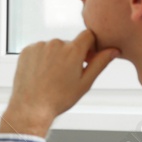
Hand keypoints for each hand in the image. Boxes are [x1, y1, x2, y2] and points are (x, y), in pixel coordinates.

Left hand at [0, 29, 120, 137]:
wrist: (31, 107)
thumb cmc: (59, 98)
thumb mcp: (85, 82)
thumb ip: (100, 62)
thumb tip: (113, 50)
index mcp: (73, 50)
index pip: (88, 35)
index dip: (90, 46)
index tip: (87, 58)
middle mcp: (56, 44)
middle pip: (70, 43)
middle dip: (71, 55)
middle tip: (67, 75)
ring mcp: (40, 46)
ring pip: (54, 47)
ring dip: (56, 57)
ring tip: (52, 76)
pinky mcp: (27, 50)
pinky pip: (39, 50)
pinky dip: (42, 58)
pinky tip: (41, 73)